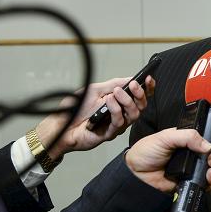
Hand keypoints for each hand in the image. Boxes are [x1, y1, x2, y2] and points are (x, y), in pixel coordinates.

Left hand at [37, 75, 154, 158]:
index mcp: (119, 103)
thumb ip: (112, 84)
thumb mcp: (95, 89)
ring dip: (127, 101)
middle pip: (141, 106)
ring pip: (134, 114)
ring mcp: (117, 125)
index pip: (139, 96)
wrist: (61, 125)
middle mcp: (121, 114)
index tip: (149, 79)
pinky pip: (119, 122)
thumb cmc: (76, 109)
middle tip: (132, 85)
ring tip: (115, 92)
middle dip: (139, 94)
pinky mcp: (110, 134)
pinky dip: (116, 109)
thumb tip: (129, 78)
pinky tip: (108, 101)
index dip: (147, 88)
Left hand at [125, 128, 210, 191]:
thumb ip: (187, 136)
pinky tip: (209, 174)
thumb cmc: (147, 152)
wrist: (135, 174)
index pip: (209, 135)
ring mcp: (194, 168)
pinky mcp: (191, 183)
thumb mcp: (166, 137)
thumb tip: (208, 144)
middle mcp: (194, 153)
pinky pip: (208, 182)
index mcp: (188, 140)